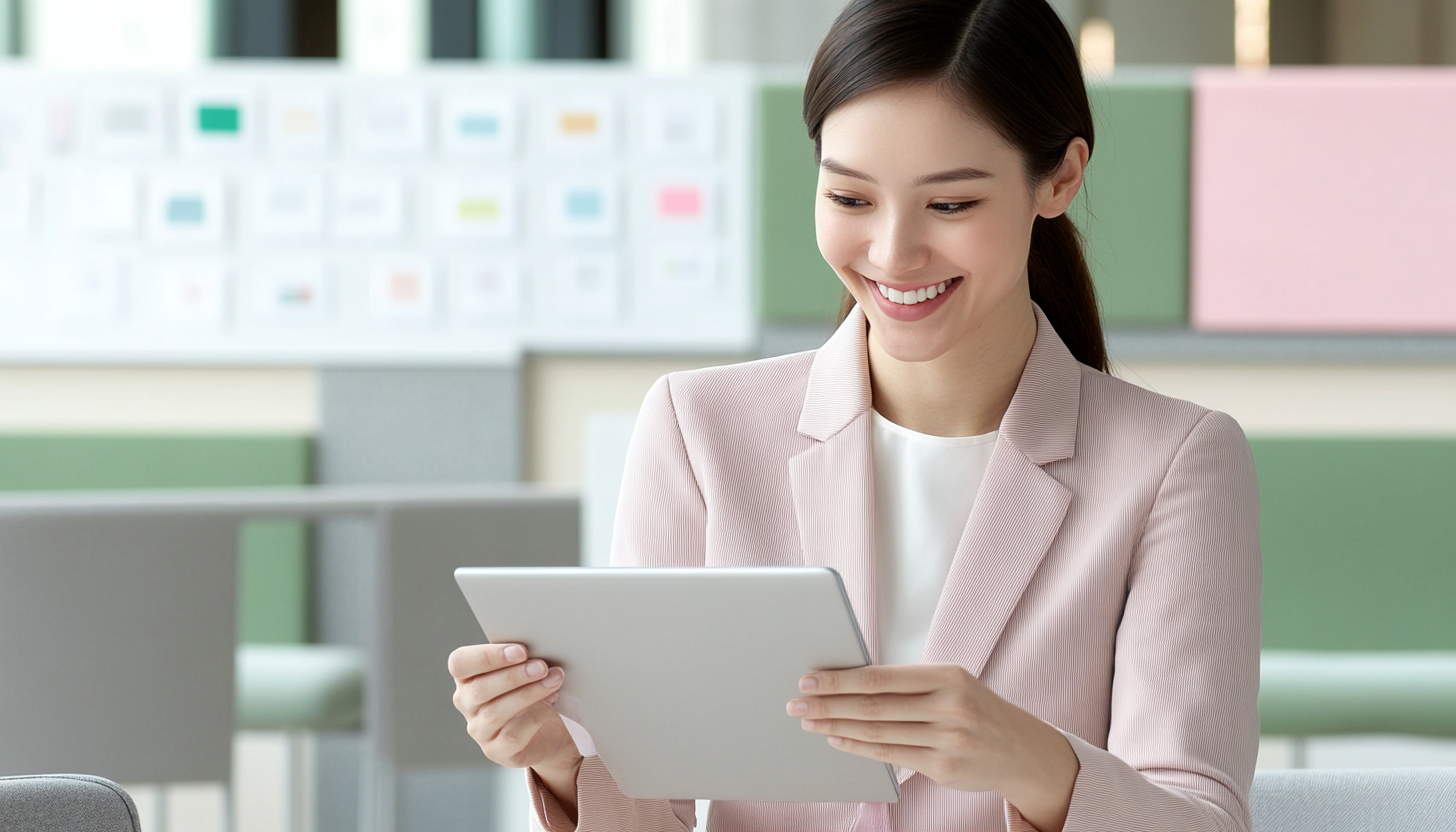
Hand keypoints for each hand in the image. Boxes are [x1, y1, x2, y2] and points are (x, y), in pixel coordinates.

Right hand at [449, 643, 583, 815]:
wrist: (548, 730)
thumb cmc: (532, 688)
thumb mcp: (524, 670)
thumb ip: (522, 659)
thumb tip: (540, 649)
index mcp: (466, 676)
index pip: (460, 663)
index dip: (487, 656)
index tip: (520, 650)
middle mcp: (466, 703)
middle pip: (479, 689)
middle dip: (514, 675)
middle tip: (541, 666)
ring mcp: (479, 729)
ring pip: (495, 712)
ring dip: (528, 694)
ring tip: (553, 681)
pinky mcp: (496, 750)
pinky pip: (513, 735)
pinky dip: (535, 717)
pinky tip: (552, 703)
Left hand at [787, 663, 1077, 831]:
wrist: (1021, 748)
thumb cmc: (974, 707)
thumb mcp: (951, 682)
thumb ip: (907, 682)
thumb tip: (846, 679)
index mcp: (948, 675)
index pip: (880, 678)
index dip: (840, 679)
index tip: (809, 678)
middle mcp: (950, 707)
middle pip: (873, 707)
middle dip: (828, 704)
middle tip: (797, 702)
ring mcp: (948, 740)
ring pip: (877, 733)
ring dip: (836, 727)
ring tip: (809, 721)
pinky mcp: (944, 768)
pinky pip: (890, 756)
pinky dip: (858, 747)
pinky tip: (837, 740)